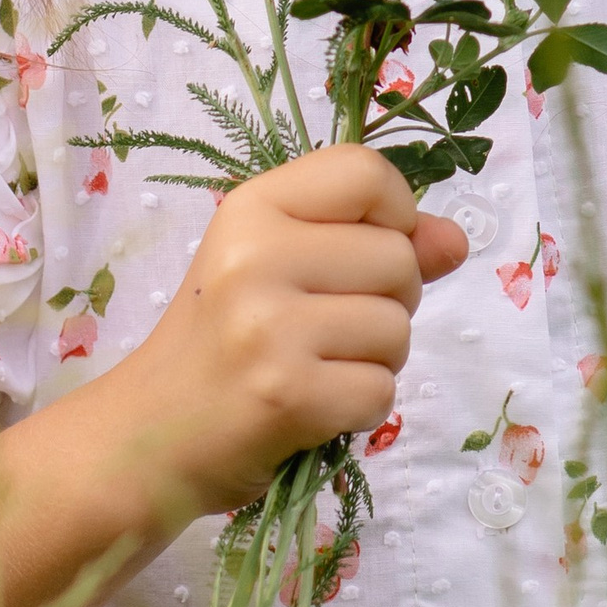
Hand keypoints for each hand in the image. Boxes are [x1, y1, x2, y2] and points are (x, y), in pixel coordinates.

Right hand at [113, 145, 465, 511]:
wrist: (150, 434)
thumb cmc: (223, 340)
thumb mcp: (283, 264)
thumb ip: (372, 240)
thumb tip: (456, 240)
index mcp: (252, 207)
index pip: (366, 172)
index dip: (394, 212)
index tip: (366, 248)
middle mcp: (256, 255)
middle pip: (398, 256)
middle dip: (389, 299)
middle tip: (328, 325)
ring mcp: (269, 327)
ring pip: (397, 328)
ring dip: (376, 358)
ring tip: (318, 365)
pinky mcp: (286, 394)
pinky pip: (381, 390)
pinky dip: (361, 406)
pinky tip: (314, 405)